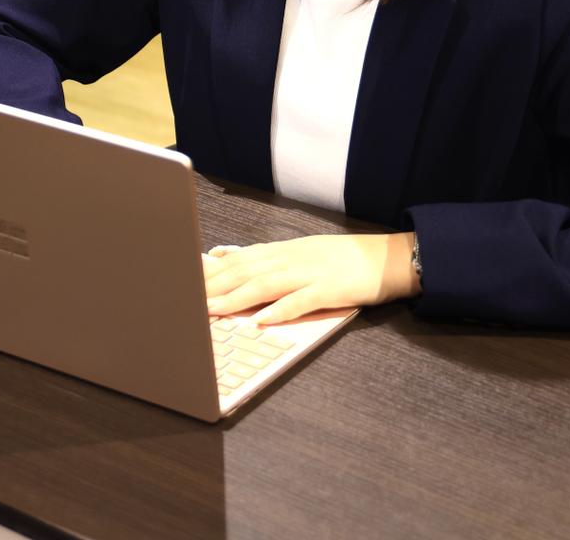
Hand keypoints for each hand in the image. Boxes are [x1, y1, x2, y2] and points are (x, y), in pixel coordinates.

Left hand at [203, 232, 419, 324]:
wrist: (386, 257)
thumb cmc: (339, 258)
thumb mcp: (296, 250)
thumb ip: (261, 254)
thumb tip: (224, 252)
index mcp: (280, 251)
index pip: (237, 260)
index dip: (209, 271)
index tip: (183, 279)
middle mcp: (290, 259)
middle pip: (244, 271)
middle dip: (213, 286)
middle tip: (185, 298)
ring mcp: (310, 273)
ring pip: (266, 284)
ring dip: (236, 298)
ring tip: (211, 310)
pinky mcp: (330, 289)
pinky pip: (301, 301)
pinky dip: (280, 310)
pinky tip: (261, 320)